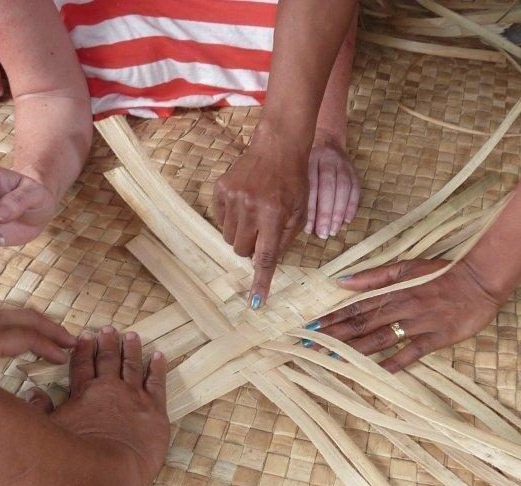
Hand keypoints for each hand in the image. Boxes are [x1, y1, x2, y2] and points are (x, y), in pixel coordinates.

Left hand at [0, 306, 76, 367]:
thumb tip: (0, 408)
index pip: (25, 337)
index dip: (48, 346)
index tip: (66, 356)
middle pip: (27, 317)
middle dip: (53, 328)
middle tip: (74, 340)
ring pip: (16, 313)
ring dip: (39, 323)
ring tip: (55, 335)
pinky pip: (3, 317)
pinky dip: (21, 323)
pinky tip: (21, 336)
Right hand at [27, 328, 168, 485]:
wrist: (110, 469)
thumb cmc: (76, 456)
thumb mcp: (50, 431)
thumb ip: (42, 410)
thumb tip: (34, 394)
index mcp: (84, 393)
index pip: (82, 365)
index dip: (83, 350)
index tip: (85, 337)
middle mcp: (109, 388)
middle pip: (109, 360)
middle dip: (109, 343)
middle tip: (110, 330)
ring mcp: (134, 396)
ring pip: (133, 366)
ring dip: (132, 349)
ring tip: (133, 336)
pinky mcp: (155, 409)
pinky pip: (157, 382)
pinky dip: (158, 367)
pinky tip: (159, 356)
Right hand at [214, 135, 308, 307]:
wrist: (277, 147)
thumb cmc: (293, 181)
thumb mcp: (299, 212)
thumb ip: (285, 240)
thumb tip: (266, 263)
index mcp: (274, 215)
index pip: (265, 257)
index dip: (261, 281)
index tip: (256, 302)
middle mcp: (251, 207)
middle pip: (241, 250)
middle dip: (251, 248)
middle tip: (262, 233)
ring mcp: (233, 197)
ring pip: (229, 236)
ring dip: (241, 234)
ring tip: (254, 216)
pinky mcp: (221, 189)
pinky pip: (220, 218)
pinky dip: (231, 219)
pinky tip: (244, 204)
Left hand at [305, 130, 358, 239]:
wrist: (324, 139)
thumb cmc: (302, 162)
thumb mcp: (294, 169)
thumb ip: (294, 189)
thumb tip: (293, 221)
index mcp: (307, 159)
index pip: (309, 186)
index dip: (310, 209)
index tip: (307, 228)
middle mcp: (325, 158)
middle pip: (327, 186)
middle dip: (325, 212)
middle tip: (322, 233)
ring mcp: (341, 162)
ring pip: (342, 187)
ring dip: (339, 211)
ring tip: (334, 230)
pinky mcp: (352, 168)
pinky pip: (355, 187)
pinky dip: (351, 205)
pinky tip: (346, 220)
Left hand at [316, 259, 505, 371]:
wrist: (480, 280)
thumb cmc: (442, 272)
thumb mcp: (407, 267)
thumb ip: (374, 276)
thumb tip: (342, 281)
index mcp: (392, 291)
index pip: (355, 306)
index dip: (332, 317)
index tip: (310, 327)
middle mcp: (401, 308)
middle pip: (361, 324)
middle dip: (334, 336)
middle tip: (309, 347)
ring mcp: (418, 324)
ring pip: (380, 338)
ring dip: (354, 350)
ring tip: (330, 359)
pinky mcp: (436, 338)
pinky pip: (411, 353)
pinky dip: (393, 363)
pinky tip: (374, 372)